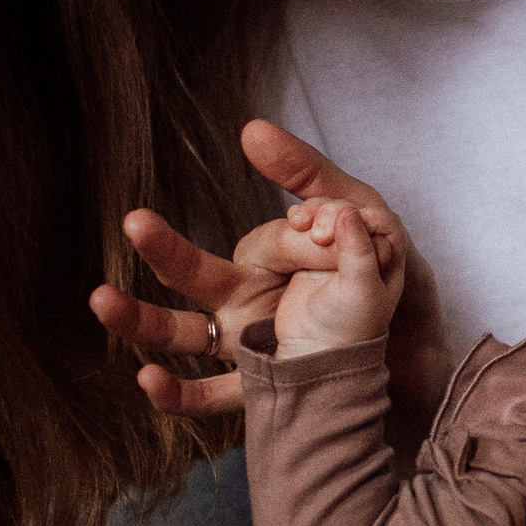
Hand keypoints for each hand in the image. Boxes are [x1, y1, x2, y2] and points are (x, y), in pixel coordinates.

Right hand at [91, 118, 452, 422]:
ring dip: (143, 321)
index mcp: (271, 257)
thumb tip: (247, 129)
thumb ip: (312, 178)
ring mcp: (250, 345)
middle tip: (134, 222)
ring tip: (102, 301)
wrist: (423, 353)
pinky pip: (210, 396)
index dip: (301, 240)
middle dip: (166, 251)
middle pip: (198, 277)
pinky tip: (149, 382)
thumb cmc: (383, 276)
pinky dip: (177, 393)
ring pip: (186, 334)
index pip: (269, 242)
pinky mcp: (261, 388)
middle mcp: (250, 299)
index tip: (331, 234)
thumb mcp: (362, 215)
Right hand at [269, 201, 405, 355]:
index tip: (345, 222)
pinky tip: (293, 220)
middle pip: (354, 212)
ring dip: (316, 212)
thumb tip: (349, 212)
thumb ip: (359, 251)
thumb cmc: (347, 326)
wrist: (313, 348)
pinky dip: (301, 218)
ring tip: (300, 224)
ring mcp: (337, 249)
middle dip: (335, 213)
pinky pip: (308, 224)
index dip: (365, 216)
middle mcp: (365, 249)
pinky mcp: (311, 252)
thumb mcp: (360, 289)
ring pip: (330, 214)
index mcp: (388, 258)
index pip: (383, 222)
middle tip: (319, 236)